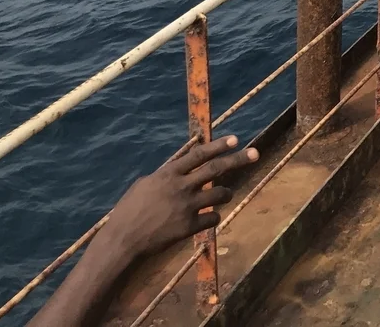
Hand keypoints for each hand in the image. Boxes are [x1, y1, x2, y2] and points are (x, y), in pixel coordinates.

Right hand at [101, 135, 258, 260]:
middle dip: (238, 159)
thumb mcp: (144, 185)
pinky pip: (212, 218)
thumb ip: (165, 175)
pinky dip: (214, 216)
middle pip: (215, 169)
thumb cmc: (129, 211)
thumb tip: (179, 168)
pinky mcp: (189, 226)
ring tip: (227, 193)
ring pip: (219, 194)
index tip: (235, 139)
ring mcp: (186, 206)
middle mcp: (181, 186)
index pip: (198, 154)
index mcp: (168, 173)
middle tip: (255, 153)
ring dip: (226, 193)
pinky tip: (209, 218)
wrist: (124, 240)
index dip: (218, 146)